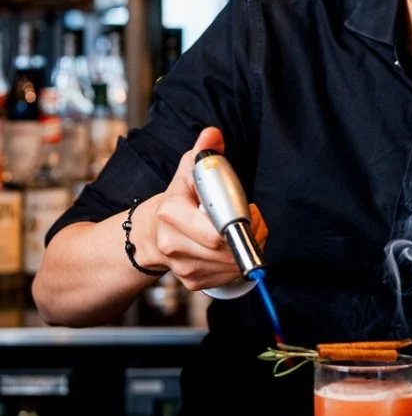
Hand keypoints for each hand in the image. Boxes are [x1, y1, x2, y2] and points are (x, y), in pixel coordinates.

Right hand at [134, 127, 268, 291]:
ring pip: (231, 264)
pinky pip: (228, 276)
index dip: (239, 221)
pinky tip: (233, 247)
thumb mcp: (189, 170)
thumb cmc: (179, 198)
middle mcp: (173, 244)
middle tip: (252, 219)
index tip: (248, 209)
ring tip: (244, 230)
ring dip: (248, 248)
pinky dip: (238, 262)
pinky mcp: (192, 281)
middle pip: (227, 250)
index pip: (215, 231)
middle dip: (250, 234)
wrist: (154, 232)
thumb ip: (205, 152)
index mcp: (170, 213)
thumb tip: (213, 134)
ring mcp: (183, 266)